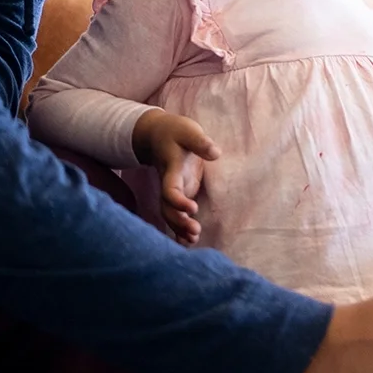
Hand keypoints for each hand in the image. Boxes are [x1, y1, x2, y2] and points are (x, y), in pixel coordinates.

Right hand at [132, 111, 218, 244]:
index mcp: (171, 170)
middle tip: (195, 233)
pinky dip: (178, 227)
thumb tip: (215, 152)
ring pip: (170, 213)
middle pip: (168, 208)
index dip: (179, 201)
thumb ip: (200, 142)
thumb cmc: (175, 131)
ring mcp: (172, 189)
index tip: (192, 209)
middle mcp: (169, 183)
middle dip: (179, 222)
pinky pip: (174, 212)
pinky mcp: (177, 192)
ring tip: (193, 240)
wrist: (156, 134)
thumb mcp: (188, 131)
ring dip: (179, 228)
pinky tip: (187, 241)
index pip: (170, 190)